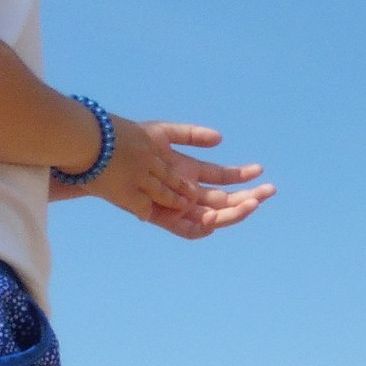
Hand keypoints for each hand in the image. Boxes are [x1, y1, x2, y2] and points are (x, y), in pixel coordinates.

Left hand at [87, 119, 274, 239]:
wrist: (95, 159)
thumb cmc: (125, 145)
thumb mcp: (162, 135)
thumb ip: (190, 135)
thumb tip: (220, 139)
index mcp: (188, 174)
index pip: (223, 179)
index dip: (242, 177)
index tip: (259, 171)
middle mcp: (185, 193)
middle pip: (224, 200)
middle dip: (248, 196)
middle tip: (269, 191)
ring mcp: (174, 207)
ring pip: (212, 216)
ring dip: (233, 213)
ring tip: (252, 203)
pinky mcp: (161, 218)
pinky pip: (187, 231)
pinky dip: (204, 227)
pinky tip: (217, 217)